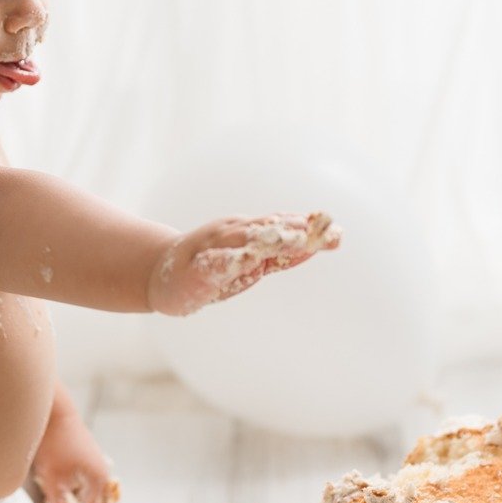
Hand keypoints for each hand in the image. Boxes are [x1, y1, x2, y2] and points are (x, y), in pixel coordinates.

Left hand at [27, 405, 120, 502]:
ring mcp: (93, 467)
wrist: (51, 409)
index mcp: (99, 479)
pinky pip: (81, 488)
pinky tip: (54, 498)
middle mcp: (101, 474)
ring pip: (85, 498)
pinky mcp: (84, 461)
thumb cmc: (53, 441)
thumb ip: (60, 502)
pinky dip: (70, 498)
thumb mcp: (54, 475)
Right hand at [147, 210, 340, 316]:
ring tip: (298, 240)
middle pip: (272, 229)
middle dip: (299, 230)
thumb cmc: (214, 266)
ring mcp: (217, 248)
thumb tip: (319, 245)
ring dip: (272, 237)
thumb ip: (284, 254)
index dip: (311, 230)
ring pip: (247, 240)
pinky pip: (216, 262)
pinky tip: (248, 260)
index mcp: (252, 233)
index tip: (338, 234)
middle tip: (326, 229)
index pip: (286, 228)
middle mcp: (237, 234)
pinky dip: (232, 259)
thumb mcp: (253, 261)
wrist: (163, 274)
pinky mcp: (200, 267)